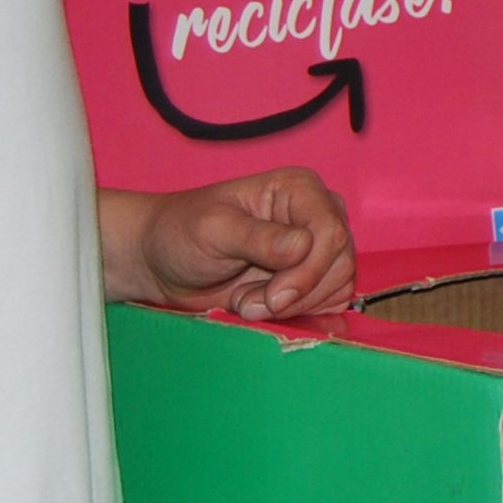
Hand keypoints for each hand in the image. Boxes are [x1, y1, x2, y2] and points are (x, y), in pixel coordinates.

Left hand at [103, 170, 353, 318]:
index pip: (331, 232)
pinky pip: (330, 302)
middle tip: (247, 303)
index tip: (271, 298)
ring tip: (246, 302)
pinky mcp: (311, 277)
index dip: (308, 271)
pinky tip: (260, 305)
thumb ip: (258, 238)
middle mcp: (316, 213)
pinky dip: (298, 313)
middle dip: (296, 294)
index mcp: (298, 189)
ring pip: (339, 286)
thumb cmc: (181, 233)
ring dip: (294, 306)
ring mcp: (317, 247)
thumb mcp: (213, 230)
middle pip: (340, 262)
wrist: (162, 260)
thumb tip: (303, 246)